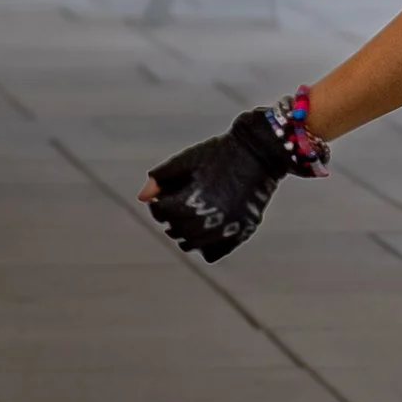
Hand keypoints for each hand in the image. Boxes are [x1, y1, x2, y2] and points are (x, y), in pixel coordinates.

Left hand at [137, 111, 293, 261]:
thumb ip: (160, 179)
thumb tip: (142, 198)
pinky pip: (218, 250)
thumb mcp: (186, 160)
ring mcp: (229, 226)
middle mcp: (210, 217)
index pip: (161, 213)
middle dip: (170, 221)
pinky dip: (208, 245)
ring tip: (188, 222)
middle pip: (177, 231)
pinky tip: (206, 233)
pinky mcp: (244, 229)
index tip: (161, 200)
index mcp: (192, 199)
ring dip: (186, 236)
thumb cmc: (219, 152)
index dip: (157, 206)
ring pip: (195, 244)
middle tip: (174, 211)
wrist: (259, 151)